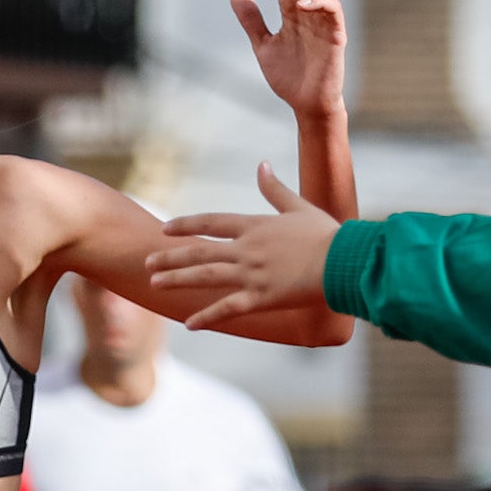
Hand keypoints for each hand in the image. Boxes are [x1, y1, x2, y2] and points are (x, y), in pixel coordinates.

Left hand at [149, 168, 337, 332]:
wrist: (343, 261)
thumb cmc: (327, 234)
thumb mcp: (299, 206)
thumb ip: (275, 189)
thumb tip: (261, 165)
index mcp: (255, 226)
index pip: (211, 222)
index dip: (186, 225)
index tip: (166, 229)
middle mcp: (247, 249)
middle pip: (200, 251)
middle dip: (170, 256)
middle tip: (147, 262)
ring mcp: (252, 275)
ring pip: (206, 277)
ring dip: (177, 280)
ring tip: (155, 283)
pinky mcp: (261, 298)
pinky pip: (228, 309)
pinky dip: (207, 317)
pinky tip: (189, 324)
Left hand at [233, 0, 345, 118]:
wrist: (308, 105)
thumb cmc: (289, 77)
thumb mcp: (264, 46)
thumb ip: (252, 22)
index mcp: (291, 13)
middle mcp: (308, 12)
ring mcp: (323, 21)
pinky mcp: (336, 34)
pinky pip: (332, 9)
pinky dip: (318, 2)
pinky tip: (299, 3)